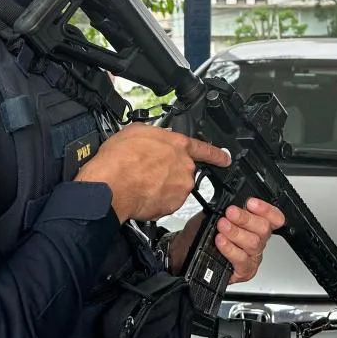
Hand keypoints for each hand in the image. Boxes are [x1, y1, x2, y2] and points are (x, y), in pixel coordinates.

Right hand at [74, 123, 229, 221]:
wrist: (110, 186)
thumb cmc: (119, 159)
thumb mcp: (137, 132)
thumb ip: (155, 136)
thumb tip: (155, 141)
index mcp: (178, 145)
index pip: (205, 149)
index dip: (217, 154)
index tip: (225, 158)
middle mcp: (184, 167)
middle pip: (183, 170)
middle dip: (169, 172)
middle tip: (148, 171)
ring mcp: (180, 187)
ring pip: (175, 187)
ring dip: (162, 186)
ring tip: (141, 183)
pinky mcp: (172, 206)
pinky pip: (167, 203)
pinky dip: (157, 200)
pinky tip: (142, 194)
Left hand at [169, 198, 285, 283]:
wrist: (186, 252)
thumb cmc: (204, 233)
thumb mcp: (215, 213)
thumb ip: (228, 206)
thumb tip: (231, 198)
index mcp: (256, 224)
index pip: (274, 217)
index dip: (266, 209)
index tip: (251, 203)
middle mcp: (258, 240)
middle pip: (264, 229)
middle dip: (246, 219)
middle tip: (231, 212)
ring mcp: (252, 256)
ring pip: (254, 244)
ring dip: (237, 233)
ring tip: (223, 226)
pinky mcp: (244, 271)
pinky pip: (242, 260)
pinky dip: (230, 249)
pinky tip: (221, 242)